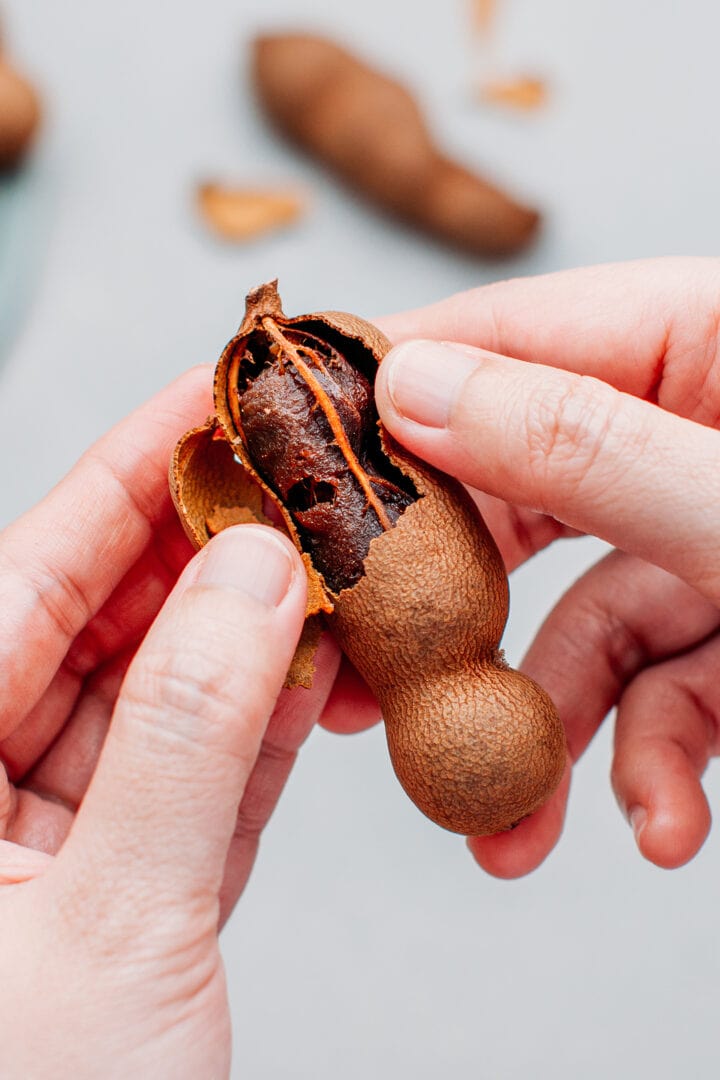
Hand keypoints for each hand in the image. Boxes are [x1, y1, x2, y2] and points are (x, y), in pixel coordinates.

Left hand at [0, 367, 343, 1076]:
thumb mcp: (108, 928)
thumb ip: (183, 735)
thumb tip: (255, 578)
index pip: (27, 577)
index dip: (129, 474)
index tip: (212, 398)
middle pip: (99, 616)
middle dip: (208, 541)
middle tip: (297, 472)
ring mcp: (58, 836)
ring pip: (162, 688)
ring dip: (253, 629)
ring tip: (332, 558)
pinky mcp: (131, 885)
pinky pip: (199, 770)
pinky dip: (265, 720)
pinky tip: (323, 664)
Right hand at [373, 257, 719, 876]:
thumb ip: (583, 446)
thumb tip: (417, 389)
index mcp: (705, 336)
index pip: (504, 341)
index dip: (389, 406)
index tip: (297, 477)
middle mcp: (695, 422)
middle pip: (517, 498)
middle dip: (450, 613)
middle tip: (361, 691)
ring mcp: (715, 525)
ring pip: (582, 616)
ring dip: (549, 730)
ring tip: (508, 826)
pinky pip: (664, 684)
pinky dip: (651, 762)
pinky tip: (655, 825)